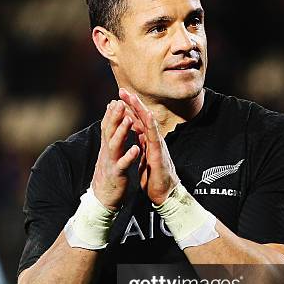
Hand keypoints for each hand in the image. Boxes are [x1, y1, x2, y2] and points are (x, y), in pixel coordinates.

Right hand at [92, 99, 139, 209]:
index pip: (108, 127)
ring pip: (115, 144)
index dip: (112, 113)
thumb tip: (112, 126)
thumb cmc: (108, 176)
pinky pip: (123, 164)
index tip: (117, 99)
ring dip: (122, 131)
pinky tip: (136, 148)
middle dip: (115, 116)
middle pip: (109, 131)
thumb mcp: (109, 156)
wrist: (102, 199)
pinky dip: (129, 156)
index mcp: (107, 148)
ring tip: (129, 119)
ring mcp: (111, 163)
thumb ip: (111, 141)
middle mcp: (107, 153)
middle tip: (120, 102)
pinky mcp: (117, 174)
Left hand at [119, 88, 178, 204]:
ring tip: (133, 97)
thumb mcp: (145, 157)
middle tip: (122, 90)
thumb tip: (138, 134)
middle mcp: (154, 140)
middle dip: (133, 103)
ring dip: (141, 109)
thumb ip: (143, 144)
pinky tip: (147, 115)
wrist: (164, 193)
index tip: (119, 98)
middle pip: (143, 118)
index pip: (138, 121)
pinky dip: (151, 125)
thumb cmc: (154, 177)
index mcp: (148, 141)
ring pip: (149, 123)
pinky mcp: (159, 154)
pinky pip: (155, 137)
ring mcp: (158, 146)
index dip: (129, 109)